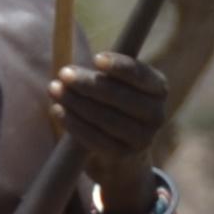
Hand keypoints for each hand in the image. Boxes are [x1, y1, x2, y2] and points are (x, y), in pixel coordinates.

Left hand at [50, 50, 169, 204]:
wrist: (122, 148)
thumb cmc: (115, 104)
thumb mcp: (118, 84)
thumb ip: (104, 72)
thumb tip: (71, 70)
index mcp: (158, 89)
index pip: (140, 75)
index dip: (119, 66)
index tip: (96, 59)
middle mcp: (156, 114)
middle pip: (120, 97)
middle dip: (88, 84)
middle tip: (64, 74)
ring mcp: (142, 138)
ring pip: (105, 118)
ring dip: (76, 102)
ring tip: (55, 89)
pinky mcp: (123, 155)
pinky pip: (95, 138)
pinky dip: (73, 123)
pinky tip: (58, 110)